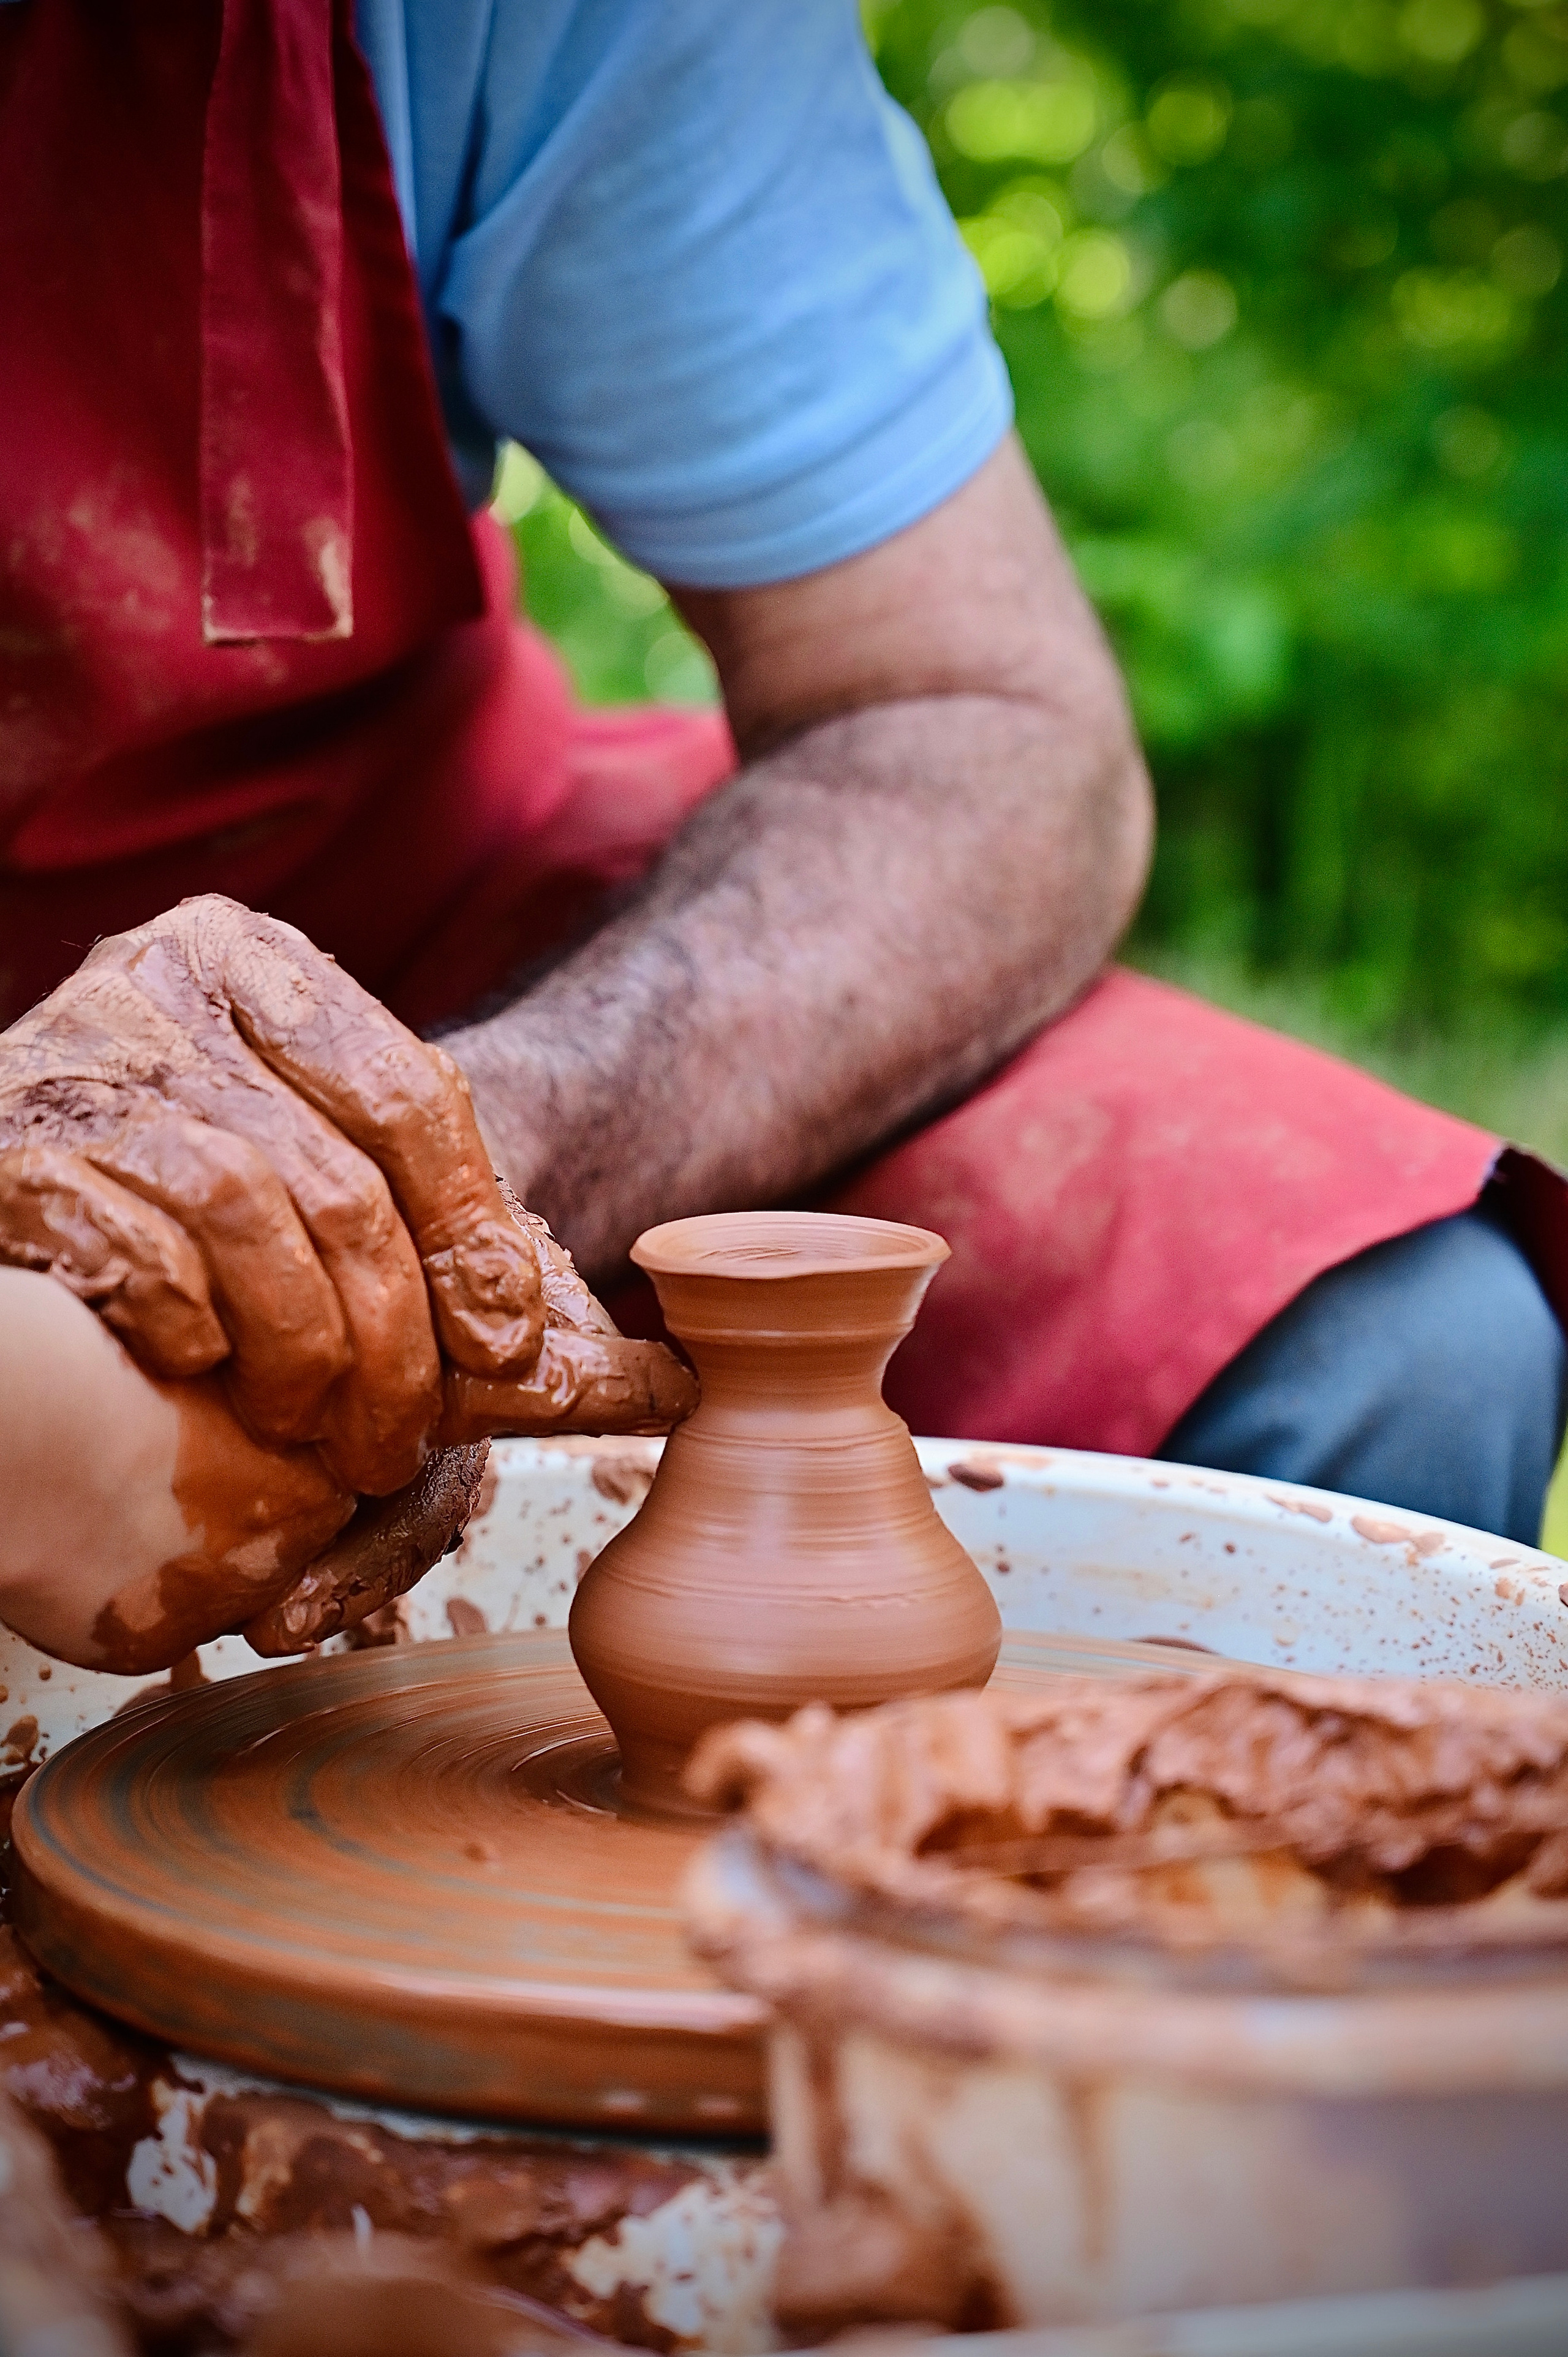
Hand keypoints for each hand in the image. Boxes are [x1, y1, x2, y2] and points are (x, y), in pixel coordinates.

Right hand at [0, 901, 697, 1669]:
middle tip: (400, 1438)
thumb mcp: (313, 1155)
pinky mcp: (13, 1149)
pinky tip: (201, 1365)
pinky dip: (188, 1322)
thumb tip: (651, 1378)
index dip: (473, 1235)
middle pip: (339, 1173)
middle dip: (392, 1333)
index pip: (412, 1098)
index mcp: (256, 959)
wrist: (6, 1184)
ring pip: (246, 1208)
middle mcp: (164, 977)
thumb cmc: (183, 1185)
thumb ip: (436, 1219)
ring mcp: (80, 1056)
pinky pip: (135, 1246)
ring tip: (315, 1426)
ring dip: (300, 1346)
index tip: (506, 1344)